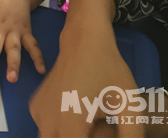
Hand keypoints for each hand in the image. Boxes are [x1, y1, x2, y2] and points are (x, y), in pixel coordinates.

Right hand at [29, 23, 143, 137]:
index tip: (108, 129)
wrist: (83, 40)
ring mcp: (38, 114)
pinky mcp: (35, 107)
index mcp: (70, 123)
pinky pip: (47, 129)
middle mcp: (47, 121)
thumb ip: (132, 135)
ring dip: (72, 135)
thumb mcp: (129, 106)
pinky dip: (62, 129)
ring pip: (53, 137)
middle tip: (99, 127)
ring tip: (92, 120)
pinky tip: (79, 114)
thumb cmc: (108, 70)